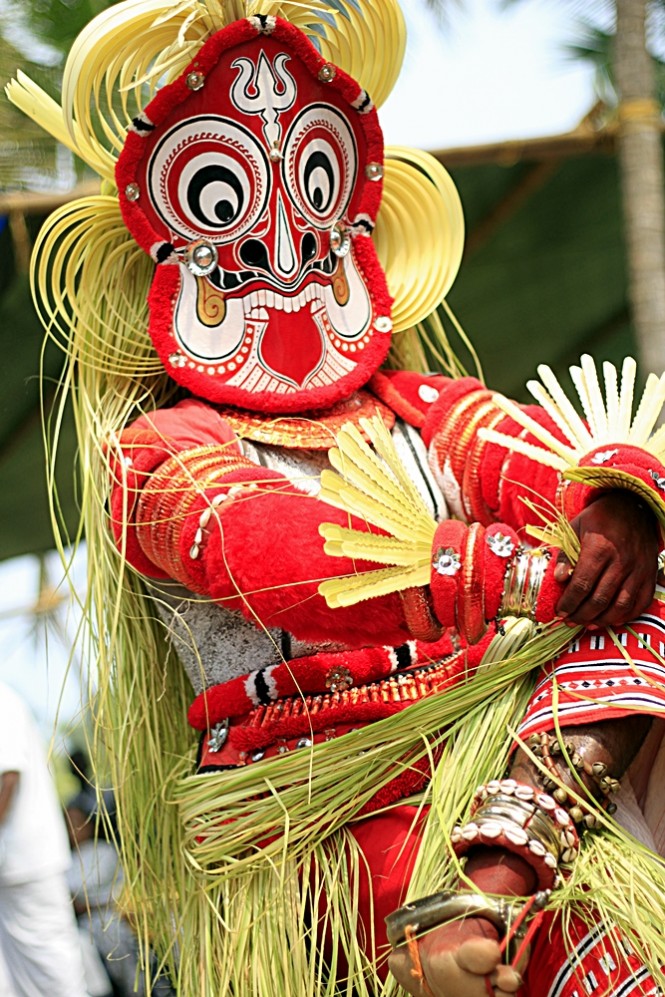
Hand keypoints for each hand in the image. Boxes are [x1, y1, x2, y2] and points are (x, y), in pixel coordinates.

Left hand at [553, 490, 658, 627]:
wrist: (633, 506)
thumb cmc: (599, 519)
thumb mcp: (575, 527)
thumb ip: (566, 554)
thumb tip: (559, 579)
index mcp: (599, 548)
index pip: (582, 585)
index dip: (569, 603)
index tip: (559, 611)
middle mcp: (621, 562)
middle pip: (599, 600)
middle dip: (581, 615)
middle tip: (569, 621)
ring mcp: (638, 570)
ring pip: (620, 606)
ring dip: (601, 620)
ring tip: (586, 624)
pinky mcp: (650, 574)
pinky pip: (640, 602)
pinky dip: (626, 615)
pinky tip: (611, 620)